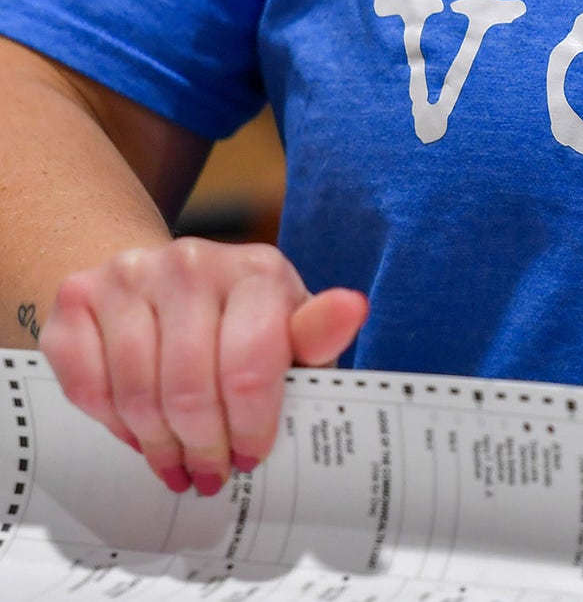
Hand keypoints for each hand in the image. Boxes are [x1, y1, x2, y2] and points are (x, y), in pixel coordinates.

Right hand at [39, 237, 367, 495]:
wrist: (167, 285)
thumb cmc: (244, 326)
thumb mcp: (292, 335)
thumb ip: (319, 335)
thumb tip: (352, 308)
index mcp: (258, 271)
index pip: (251, 367)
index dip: (250, 427)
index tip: (250, 457)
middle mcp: (192, 261)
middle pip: (190, 388)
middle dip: (203, 447)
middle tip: (211, 473)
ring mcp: (129, 273)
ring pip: (137, 392)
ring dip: (159, 444)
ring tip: (177, 463)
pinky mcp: (77, 294)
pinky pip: (87, 384)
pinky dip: (113, 422)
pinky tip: (139, 432)